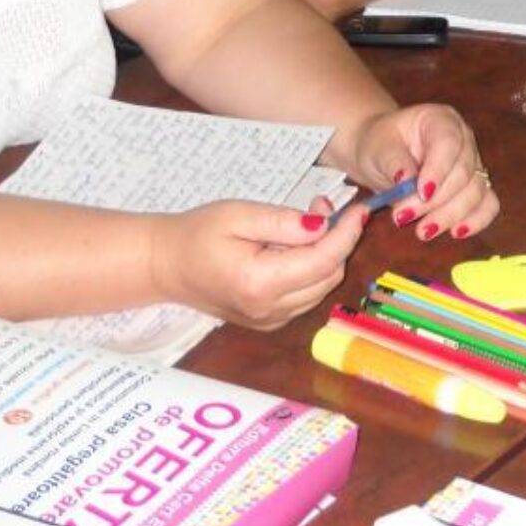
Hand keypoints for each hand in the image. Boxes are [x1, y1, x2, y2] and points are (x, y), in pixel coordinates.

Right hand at [150, 196, 366, 329]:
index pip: (323, 261)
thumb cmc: (198, 234)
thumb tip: (323, 225)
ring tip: (307, 222)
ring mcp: (270, 320)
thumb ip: (283, 222)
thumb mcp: (239, 215)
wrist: (166, 265)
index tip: (359, 208)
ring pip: (322, 286)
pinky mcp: (270, 320)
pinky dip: (312, 269)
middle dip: (337, 240)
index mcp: (260, 283)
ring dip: (326, 254)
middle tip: (322, 205)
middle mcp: (270, 310)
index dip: (346, 234)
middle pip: (329, 276)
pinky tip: (295, 246)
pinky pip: (307, 294)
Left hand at [350, 104, 499, 244]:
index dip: (438, 171)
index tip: (420, 194)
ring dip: (450, 216)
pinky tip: (456, 232)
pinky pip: (488, 205)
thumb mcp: (378, 148)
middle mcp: (464, 140)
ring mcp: (473, 163)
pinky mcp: (475, 188)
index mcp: (441, 120)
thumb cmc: (380, 144)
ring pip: (476, 193)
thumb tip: (406, 181)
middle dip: (435, 201)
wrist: (383, 154)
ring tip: (422, 230)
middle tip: (403, 216)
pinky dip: (475, 221)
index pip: (449, 144)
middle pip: (464, 173)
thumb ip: (394, 162)